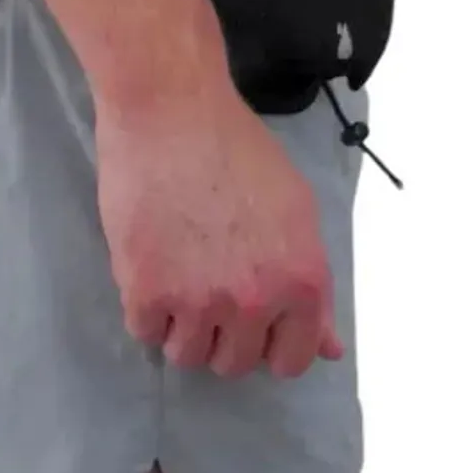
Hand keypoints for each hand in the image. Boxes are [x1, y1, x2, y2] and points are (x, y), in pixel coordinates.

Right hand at [95, 82, 344, 380]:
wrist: (171, 111)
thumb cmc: (237, 148)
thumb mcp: (297, 209)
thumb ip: (312, 284)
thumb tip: (327, 348)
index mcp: (302, 282)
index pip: (293, 359)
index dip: (270, 341)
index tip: (252, 320)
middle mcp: (256, 301)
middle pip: (235, 362)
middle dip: (222, 332)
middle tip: (207, 284)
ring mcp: (200, 301)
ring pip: (187, 355)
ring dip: (181, 325)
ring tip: (176, 274)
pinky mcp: (147, 292)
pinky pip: (145, 332)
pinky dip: (145, 307)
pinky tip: (150, 264)